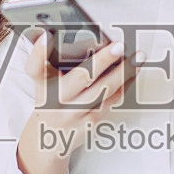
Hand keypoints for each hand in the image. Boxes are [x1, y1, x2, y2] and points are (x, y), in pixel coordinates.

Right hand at [15, 34, 136, 173]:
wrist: (49, 138)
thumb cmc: (49, 103)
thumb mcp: (42, 81)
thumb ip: (46, 59)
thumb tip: (60, 35)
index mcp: (43, 85)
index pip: (36, 68)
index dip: (39, 51)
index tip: (47, 36)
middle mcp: (57, 100)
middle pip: (81, 77)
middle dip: (102, 60)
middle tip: (118, 46)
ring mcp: (76, 112)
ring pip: (104, 90)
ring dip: (124, 72)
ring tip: (137, 58)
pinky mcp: (92, 121)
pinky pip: (112, 101)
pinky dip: (125, 84)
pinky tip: (133, 72)